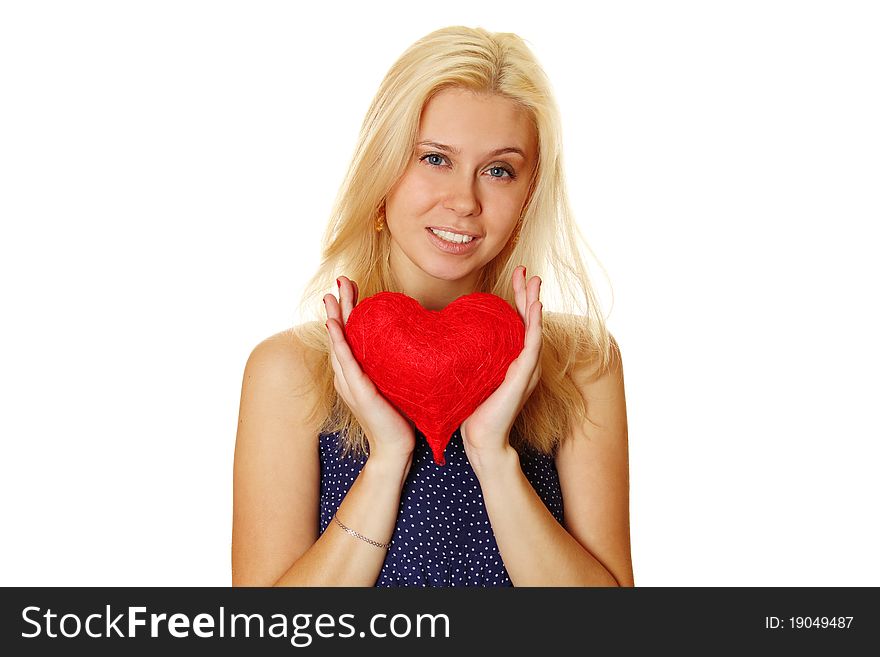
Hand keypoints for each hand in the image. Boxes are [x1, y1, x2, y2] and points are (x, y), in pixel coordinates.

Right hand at [324, 276, 415, 467]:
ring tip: (333, 296)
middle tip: (341, 280)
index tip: (353, 287)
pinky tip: (335, 327)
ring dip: (335, 318)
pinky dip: (339, 343)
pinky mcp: (359, 392)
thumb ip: (398, 364)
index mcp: (358, 371)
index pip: (351, 335)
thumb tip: (416, 342)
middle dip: (340, 305)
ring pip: (339, 344)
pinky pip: (346, 363)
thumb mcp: (398, 383)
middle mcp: (349, 375)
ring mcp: (350, 384)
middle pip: (340, 334)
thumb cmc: (401, 417)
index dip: (350, 310)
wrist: (396, 449)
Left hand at [460, 266, 542, 470]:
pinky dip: (535, 326)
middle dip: (528, 294)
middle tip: (527, 271)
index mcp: (511, 359)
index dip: (517, 299)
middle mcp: (523, 362)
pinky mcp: (524, 377)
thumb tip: (444, 338)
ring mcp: (526, 369)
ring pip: (534, 329)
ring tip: (534, 283)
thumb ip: (466, 358)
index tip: (515, 277)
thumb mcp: (468, 376)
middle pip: (529, 320)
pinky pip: (532, 347)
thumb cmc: (471, 410)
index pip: (517, 322)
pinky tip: (535, 310)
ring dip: (535, 304)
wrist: (480, 439)